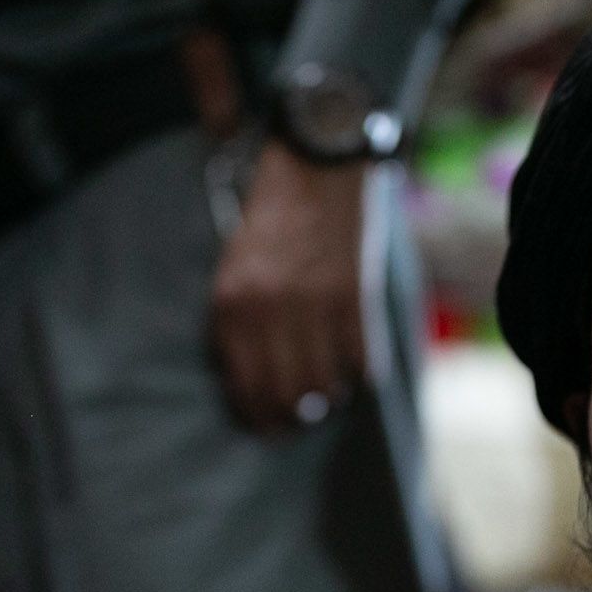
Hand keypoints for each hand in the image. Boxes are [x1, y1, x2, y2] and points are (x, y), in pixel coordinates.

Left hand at [211, 140, 368, 433]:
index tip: (265, 425)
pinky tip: (353, 373)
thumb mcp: (234, 270)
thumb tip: (248, 384)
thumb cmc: (271, 219)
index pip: (243, 387)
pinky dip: (357, 378)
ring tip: (324, 398)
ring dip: (324, 403)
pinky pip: (359, 365)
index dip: (255, 417)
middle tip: (295, 424)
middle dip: (289, 421)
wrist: (315, 166)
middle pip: (283, 397)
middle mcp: (270, 311)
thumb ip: (237, 324)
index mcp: (232, 304)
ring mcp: (315, 307)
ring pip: (321, 389)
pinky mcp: (354, 299)